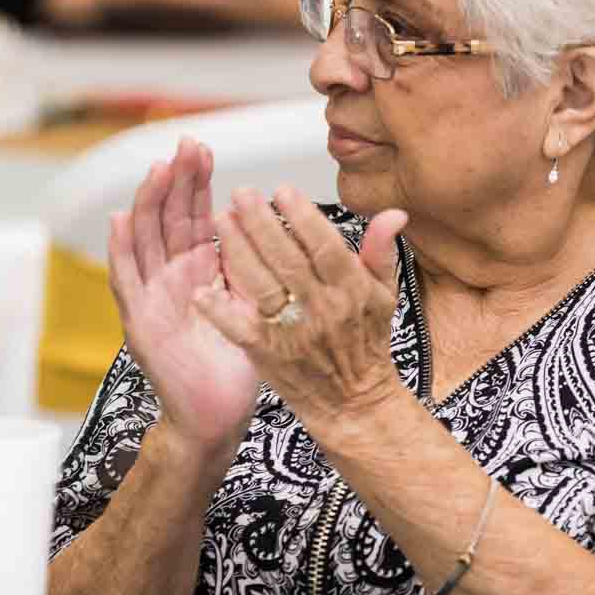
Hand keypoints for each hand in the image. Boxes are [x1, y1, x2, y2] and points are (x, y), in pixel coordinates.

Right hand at [107, 139, 258, 464]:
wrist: (216, 413)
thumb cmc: (234, 361)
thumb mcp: (249, 302)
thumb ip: (248, 263)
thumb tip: (264, 219)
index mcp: (197, 269)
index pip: (193, 213)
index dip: (196, 181)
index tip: (204, 148)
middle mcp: (171, 276)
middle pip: (168, 216)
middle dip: (176, 180)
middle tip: (187, 144)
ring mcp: (151, 295)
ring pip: (145, 238)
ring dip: (149, 202)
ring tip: (159, 168)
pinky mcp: (140, 320)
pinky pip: (126, 279)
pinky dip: (121, 248)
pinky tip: (120, 219)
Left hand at [193, 185, 411, 425]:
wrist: (355, 404)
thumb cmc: (367, 344)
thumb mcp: (384, 296)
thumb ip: (381, 252)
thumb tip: (394, 213)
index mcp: (351, 290)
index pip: (325, 246)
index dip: (303, 217)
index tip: (282, 191)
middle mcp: (323, 309)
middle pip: (287, 260)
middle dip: (261, 223)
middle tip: (241, 194)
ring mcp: (294, 333)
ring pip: (262, 286)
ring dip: (237, 252)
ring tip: (220, 221)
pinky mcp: (269, 354)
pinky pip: (241, 328)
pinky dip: (221, 310)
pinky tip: (201, 289)